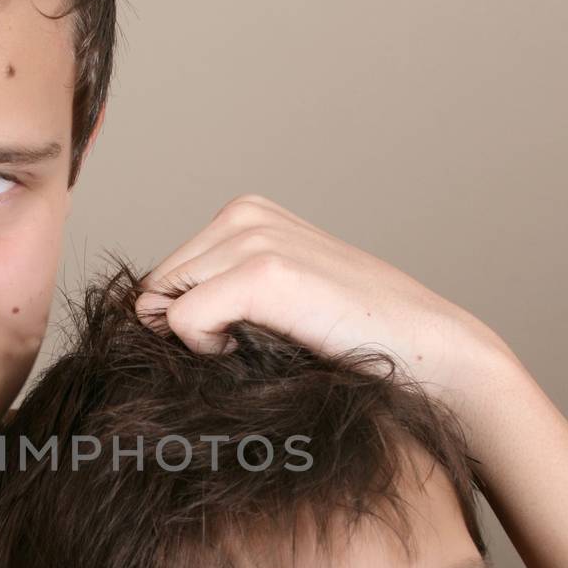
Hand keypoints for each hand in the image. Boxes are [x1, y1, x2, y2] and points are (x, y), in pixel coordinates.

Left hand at [137, 195, 514, 410]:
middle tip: (255, 347)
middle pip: (155, 288)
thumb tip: (141, 316)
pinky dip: (208, 350)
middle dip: (186, 329)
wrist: (425, 353)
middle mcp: (244, 214)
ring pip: (164, 304)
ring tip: (268, 345)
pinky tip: (263, 351)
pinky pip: (182, 322)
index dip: (187, 322)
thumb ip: (213, 295)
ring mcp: (253, 238)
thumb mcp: (273, 304)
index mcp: (245, 214)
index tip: (245, 338)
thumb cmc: (349, 341)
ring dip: (201, 341)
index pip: (163, 277)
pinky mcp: (262, 272)